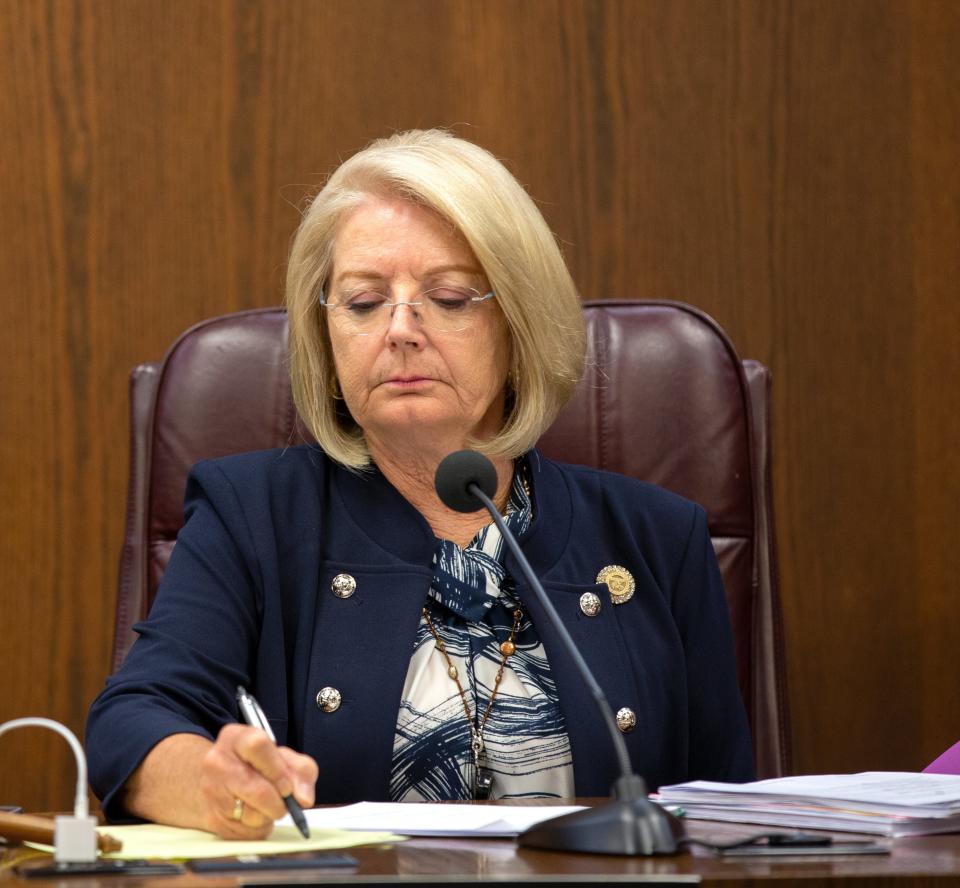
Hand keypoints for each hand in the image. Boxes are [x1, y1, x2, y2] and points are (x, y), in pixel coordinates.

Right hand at [198, 724, 317, 838]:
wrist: (219, 781)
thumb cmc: (257, 766)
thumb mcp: (283, 757)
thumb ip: (301, 770)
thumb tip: (304, 798)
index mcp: (236, 738)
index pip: (258, 747)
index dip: (278, 770)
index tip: (288, 787)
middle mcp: (217, 761)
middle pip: (258, 790)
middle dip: (279, 802)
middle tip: (283, 801)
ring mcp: (210, 791)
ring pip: (252, 816)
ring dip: (267, 816)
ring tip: (264, 805)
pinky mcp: (211, 818)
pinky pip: (245, 834)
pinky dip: (257, 829)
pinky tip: (252, 815)